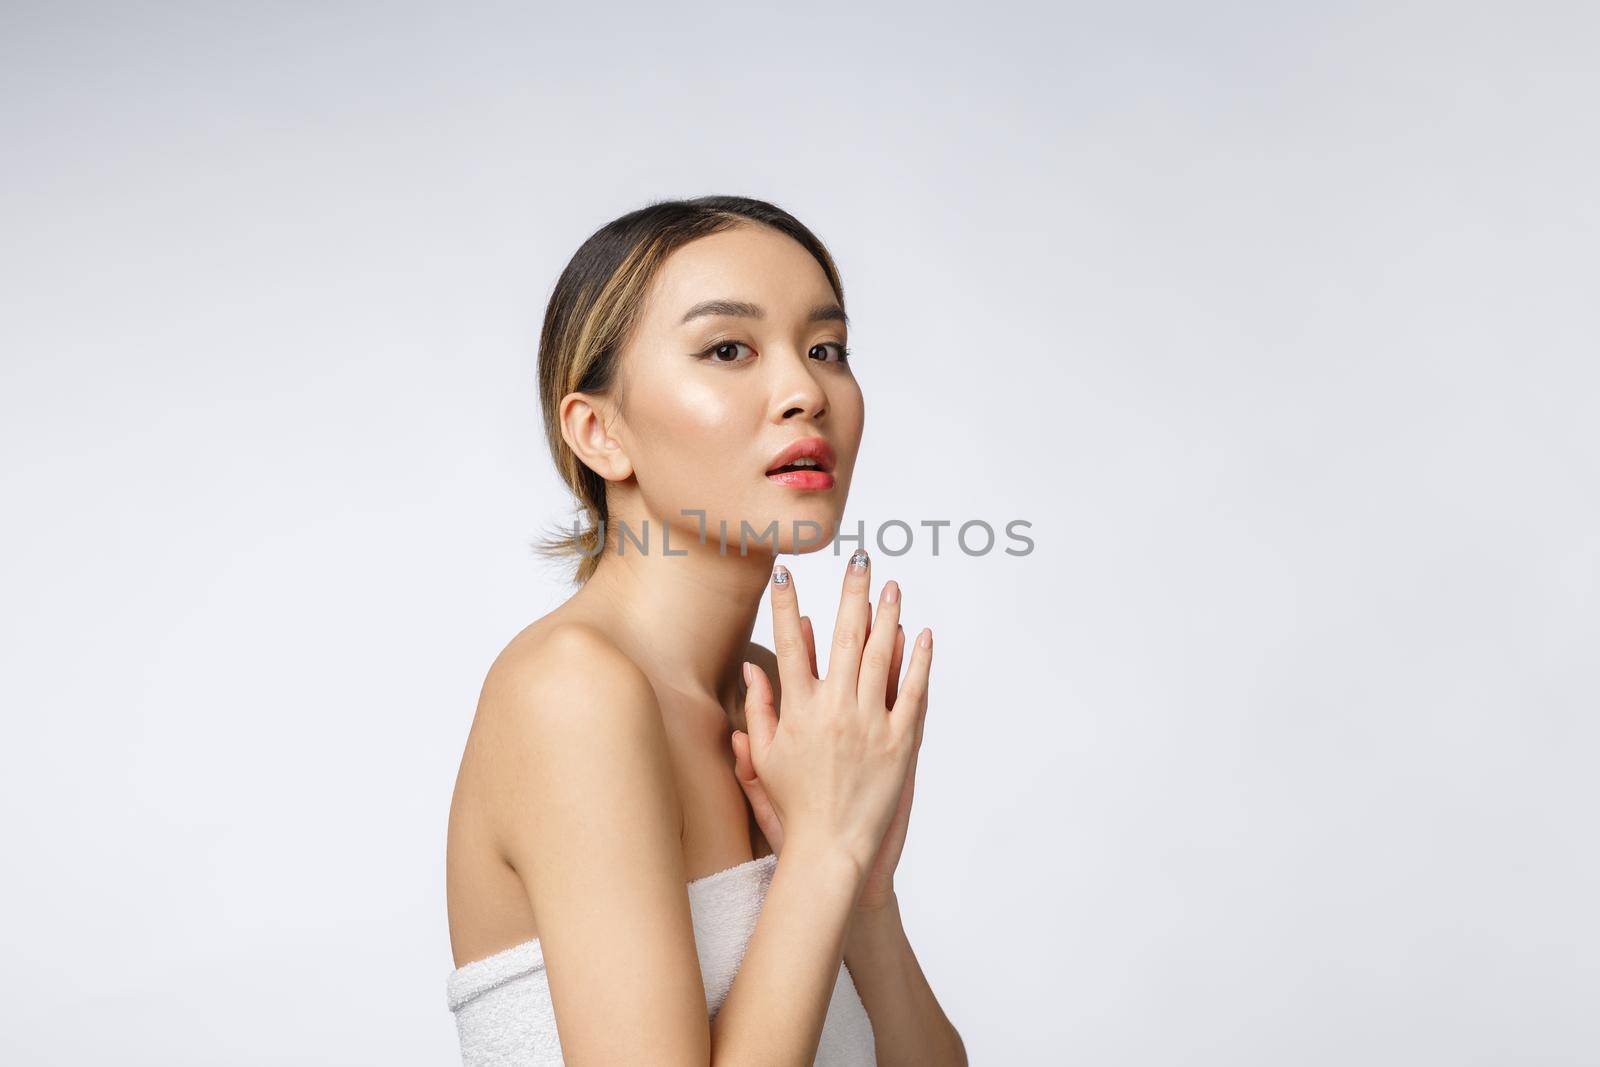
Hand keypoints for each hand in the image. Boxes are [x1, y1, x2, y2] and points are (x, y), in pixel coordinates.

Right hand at [731, 552, 931, 896]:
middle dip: (851, 592)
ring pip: (881, 656)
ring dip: (887, 615)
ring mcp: (871, 724)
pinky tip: (922, 635)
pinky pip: (912, 692)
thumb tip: (751, 671)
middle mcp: (835, 710)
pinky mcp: (901, 743)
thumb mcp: (764, 760)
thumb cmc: (794, 808)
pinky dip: (918, 661)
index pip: (792, 644)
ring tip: (891, 585)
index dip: (787, 605)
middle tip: (858, 558)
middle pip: (845, 637)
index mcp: (798, 711)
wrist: (833, 849)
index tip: (785, 572)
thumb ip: (759, 711)